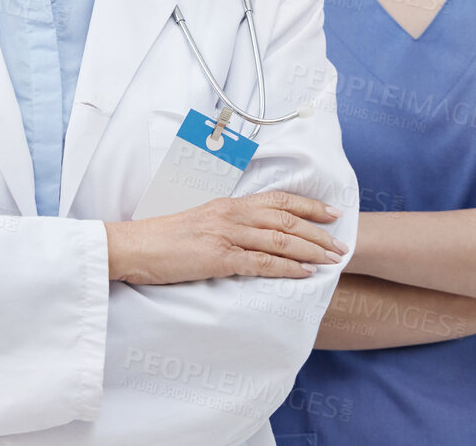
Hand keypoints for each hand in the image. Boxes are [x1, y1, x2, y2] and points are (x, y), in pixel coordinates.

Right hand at [106, 190, 346, 284]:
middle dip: (319, 232)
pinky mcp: (219, 258)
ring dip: (312, 250)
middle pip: (285, 220)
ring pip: (280, 240)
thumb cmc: (162, 238)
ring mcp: (225, 235)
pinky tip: (305, 274)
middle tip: (341, 243)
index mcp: (227, 204)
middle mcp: (230, 214)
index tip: (332, 213)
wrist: (133, 246)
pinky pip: (261, 263)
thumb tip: (252, 237)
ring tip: (333, 260)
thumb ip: (226, 226)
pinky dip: (287, 268)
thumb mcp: (199, 223)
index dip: (308, 206)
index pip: (277, 200)